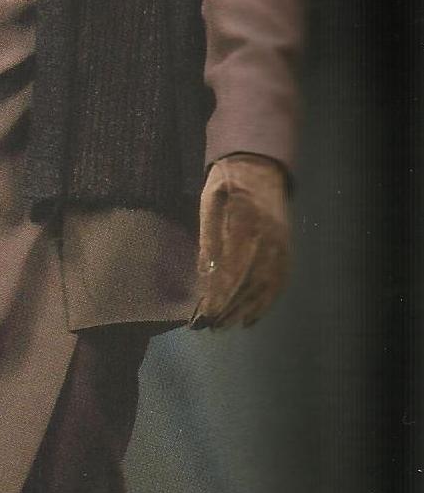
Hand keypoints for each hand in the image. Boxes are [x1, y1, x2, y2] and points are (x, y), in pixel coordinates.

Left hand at [191, 155, 290, 330]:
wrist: (260, 166)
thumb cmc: (227, 183)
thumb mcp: (210, 202)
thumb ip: (209, 236)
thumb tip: (205, 272)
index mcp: (247, 224)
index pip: (233, 268)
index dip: (220, 293)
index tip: (206, 312)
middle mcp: (268, 238)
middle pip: (250, 282)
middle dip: (231, 307)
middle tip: (213, 326)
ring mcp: (281, 244)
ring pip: (266, 285)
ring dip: (247, 309)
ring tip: (228, 326)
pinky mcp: (287, 248)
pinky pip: (280, 280)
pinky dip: (267, 302)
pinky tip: (251, 317)